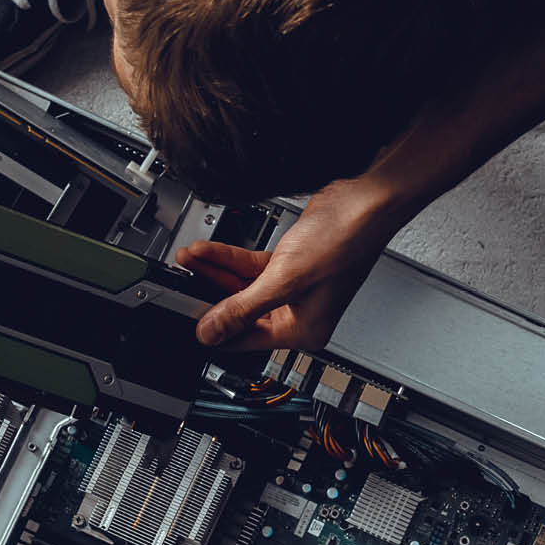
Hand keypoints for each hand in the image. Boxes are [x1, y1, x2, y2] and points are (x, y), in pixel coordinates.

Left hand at [178, 174, 405, 350]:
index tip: (186, 316)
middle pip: (241, 311)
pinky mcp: (290, 262)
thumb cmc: (343, 243)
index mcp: (303, 331)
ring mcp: (293, 286)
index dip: (216, 329)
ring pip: (243, 285)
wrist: (363, 204)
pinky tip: (207, 251)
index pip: (246, 340)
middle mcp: (299, 313)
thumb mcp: (282, 281)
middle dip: (209, 292)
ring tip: (189, 258)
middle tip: (180, 283)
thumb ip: (241, 308)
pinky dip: (229, 257)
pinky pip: (251, 267)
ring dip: (214, 270)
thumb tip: (210, 333)